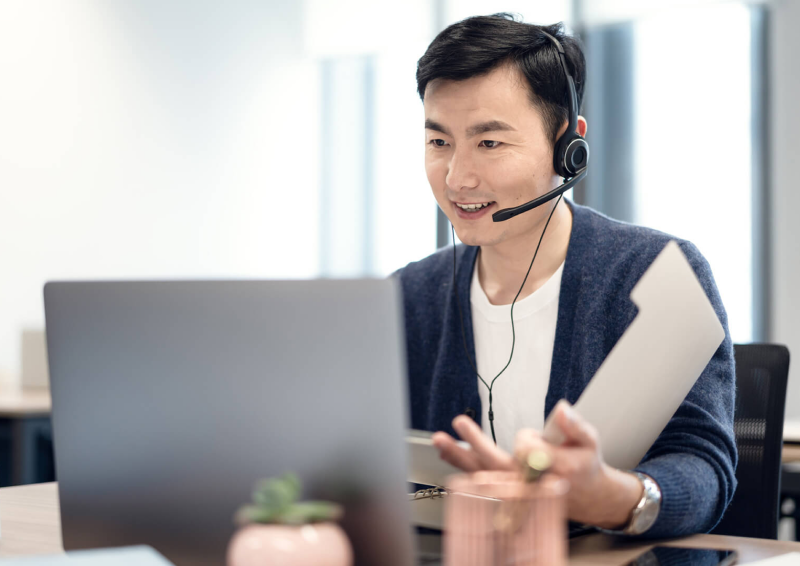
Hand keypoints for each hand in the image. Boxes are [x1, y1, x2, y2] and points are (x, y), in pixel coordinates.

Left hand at [432, 400, 642, 528]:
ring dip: (459, 457)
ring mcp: (516, 492)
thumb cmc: (585, 465)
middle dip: (475, 443)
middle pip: (496, 464)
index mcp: (553, 472)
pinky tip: (448, 455)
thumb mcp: (589, 441)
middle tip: (459, 422)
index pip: (526, 451)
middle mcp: (530, 485)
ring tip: (440, 440)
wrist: (587, 496)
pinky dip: (463, 468)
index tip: (539, 437)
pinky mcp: (507, 494)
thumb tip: (560, 409)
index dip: (528, 439)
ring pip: (483, 474)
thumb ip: (574, 425)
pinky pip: (480, 482)